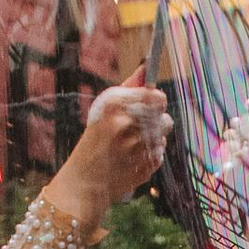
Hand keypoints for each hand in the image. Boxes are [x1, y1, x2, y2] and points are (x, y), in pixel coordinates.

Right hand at [58, 79, 169, 228]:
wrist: (85, 182)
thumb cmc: (94, 140)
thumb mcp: (103, 108)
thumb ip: (128, 87)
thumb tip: (146, 66)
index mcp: (114, 105)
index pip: (157, 96)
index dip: (156, 100)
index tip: (151, 104)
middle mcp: (127, 124)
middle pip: (164, 116)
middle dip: (154, 121)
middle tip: (137, 128)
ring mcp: (138, 147)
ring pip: (163, 136)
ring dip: (152, 139)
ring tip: (132, 145)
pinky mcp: (146, 166)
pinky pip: (159, 154)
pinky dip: (149, 156)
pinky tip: (132, 159)